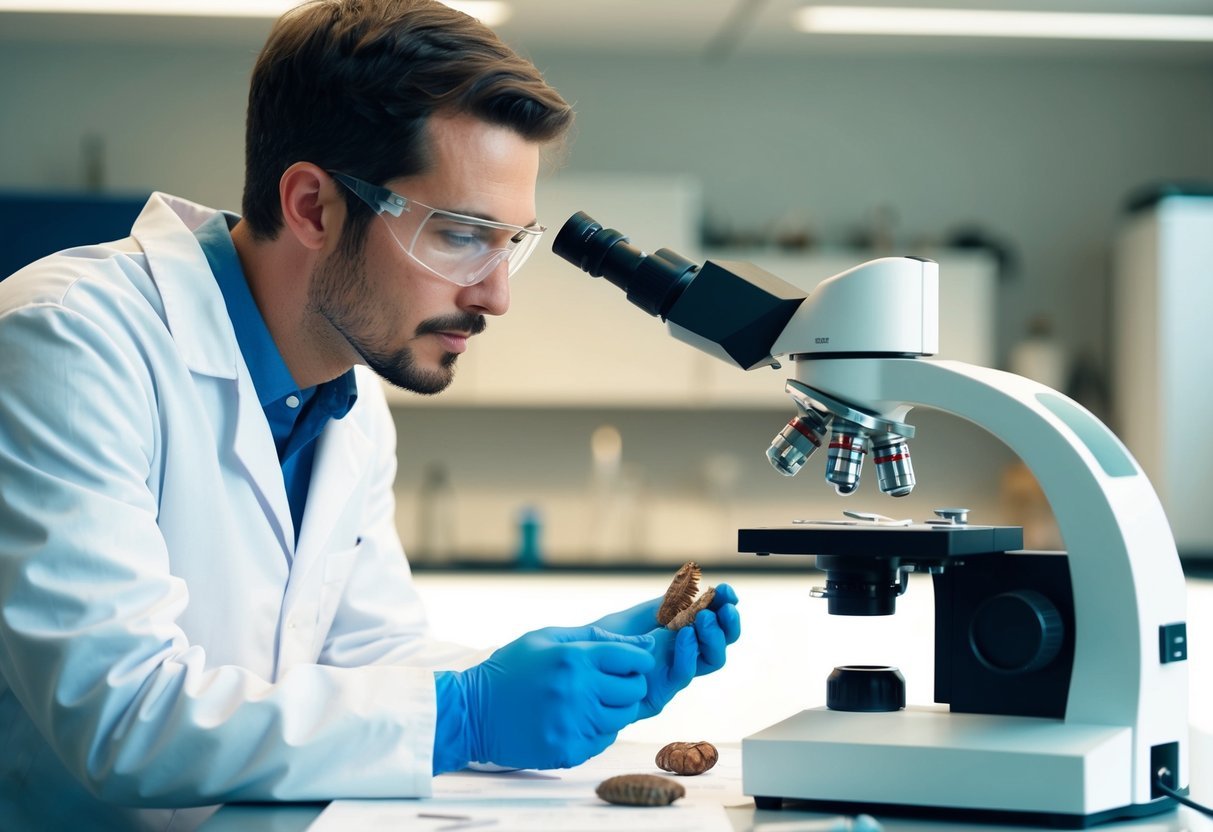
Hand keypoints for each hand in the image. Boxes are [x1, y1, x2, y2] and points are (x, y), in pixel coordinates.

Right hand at [440, 626, 654, 770]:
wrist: (473, 712)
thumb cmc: (512, 668)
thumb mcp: (548, 638)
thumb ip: (595, 636)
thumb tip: (645, 641)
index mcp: (574, 657)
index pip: (634, 658)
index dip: (637, 660)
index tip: (628, 663)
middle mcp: (578, 690)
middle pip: (635, 689)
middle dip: (628, 684)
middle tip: (607, 684)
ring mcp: (573, 723)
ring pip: (623, 716)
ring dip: (613, 709)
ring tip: (588, 702)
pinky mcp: (568, 749)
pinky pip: (604, 740)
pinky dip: (596, 731)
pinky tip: (574, 720)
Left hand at [590, 583, 740, 717]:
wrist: (578, 661)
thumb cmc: (606, 638)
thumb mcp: (640, 614)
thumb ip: (668, 602)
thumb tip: (696, 583)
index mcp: (681, 633)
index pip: (715, 622)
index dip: (726, 607)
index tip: (728, 591)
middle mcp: (683, 655)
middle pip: (721, 643)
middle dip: (729, 624)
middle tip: (724, 608)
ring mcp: (674, 673)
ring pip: (712, 660)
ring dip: (713, 637)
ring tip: (702, 619)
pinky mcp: (660, 693)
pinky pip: (684, 675)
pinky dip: (689, 653)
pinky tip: (684, 634)